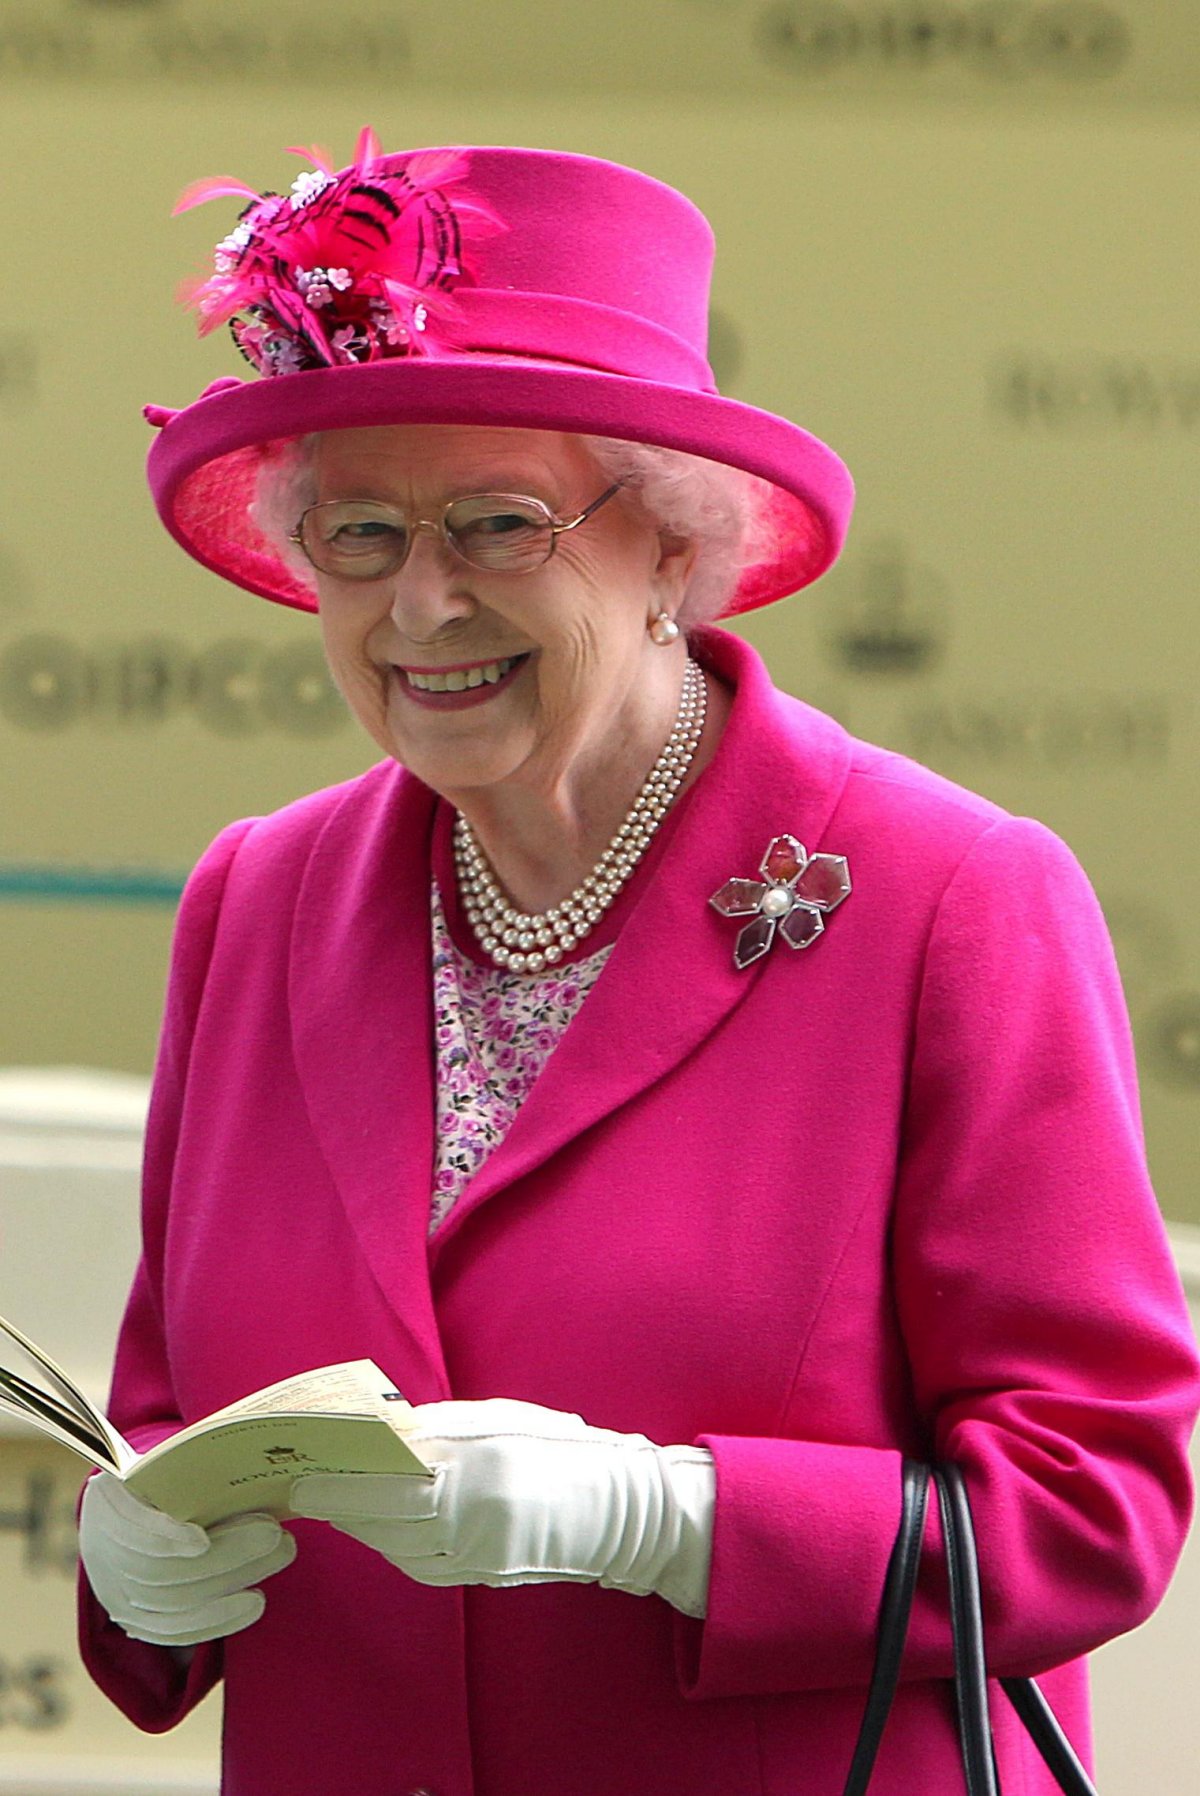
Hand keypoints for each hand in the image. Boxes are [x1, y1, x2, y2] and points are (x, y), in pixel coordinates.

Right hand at [78, 1472, 296, 1646]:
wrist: (125, 1511)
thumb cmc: (160, 1477)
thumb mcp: (167, 1461)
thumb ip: (197, 1465)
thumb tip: (256, 1461)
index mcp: (107, 1502)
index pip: (130, 1530)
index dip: (164, 1539)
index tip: (202, 1540)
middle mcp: (103, 1554)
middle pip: (164, 1571)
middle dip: (226, 1554)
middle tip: (275, 1533)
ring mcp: (117, 1594)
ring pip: (174, 1603)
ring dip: (232, 1581)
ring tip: (279, 1555)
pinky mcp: (137, 1621)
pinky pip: (175, 1631)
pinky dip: (216, 1620)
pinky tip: (255, 1604)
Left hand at [290, 1397, 713, 1615]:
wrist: (619, 1511)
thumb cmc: (560, 1450)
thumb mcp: (501, 1421)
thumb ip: (440, 1428)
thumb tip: (380, 1431)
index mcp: (479, 1475)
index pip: (389, 1484)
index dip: (340, 1483)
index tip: (300, 1473)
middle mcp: (473, 1525)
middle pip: (383, 1520)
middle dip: (338, 1503)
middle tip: (297, 1484)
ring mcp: (475, 1559)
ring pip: (394, 1546)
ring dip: (357, 1523)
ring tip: (326, 1500)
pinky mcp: (477, 1578)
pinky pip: (417, 1563)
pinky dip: (387, 1542)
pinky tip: (373, 1523)